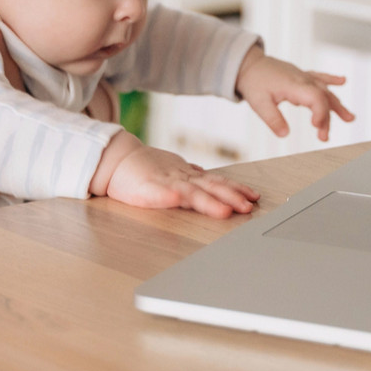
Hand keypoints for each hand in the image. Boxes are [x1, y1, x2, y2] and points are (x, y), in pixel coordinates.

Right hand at [100, 140, 258, 217]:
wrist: (115, 159)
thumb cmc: (143, 167)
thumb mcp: (171, 168)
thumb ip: (189, 173)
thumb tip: (206, 174)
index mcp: (187, 175)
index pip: (217, 181)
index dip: (236, 188)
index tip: (254, 196)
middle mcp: (180, 178)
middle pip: (209, 187)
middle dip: (230, 197)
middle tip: (247, 207)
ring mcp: (164, 182)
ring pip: (189, 192)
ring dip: (208, 202)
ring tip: (224, 211)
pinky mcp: (144, 189)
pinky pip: (157, 193)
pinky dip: (167, 196)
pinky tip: (176, 199)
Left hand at [235, 47, 354, 141]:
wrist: (246, 64)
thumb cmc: (253, 82)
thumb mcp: (259, 103)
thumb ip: (273, 119)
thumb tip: (285, 134)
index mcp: (293, 85)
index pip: (315, 98)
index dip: (321, 114)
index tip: (316, 128)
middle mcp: (302, 79)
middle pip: (322, 98)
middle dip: (327, 118)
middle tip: (324, 137)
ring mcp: (302, 76)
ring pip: (324, 89)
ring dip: (336, 104)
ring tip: (350, 118)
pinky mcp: (300, 75)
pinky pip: (319, 76)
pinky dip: (331, 79)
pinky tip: (343, 81)